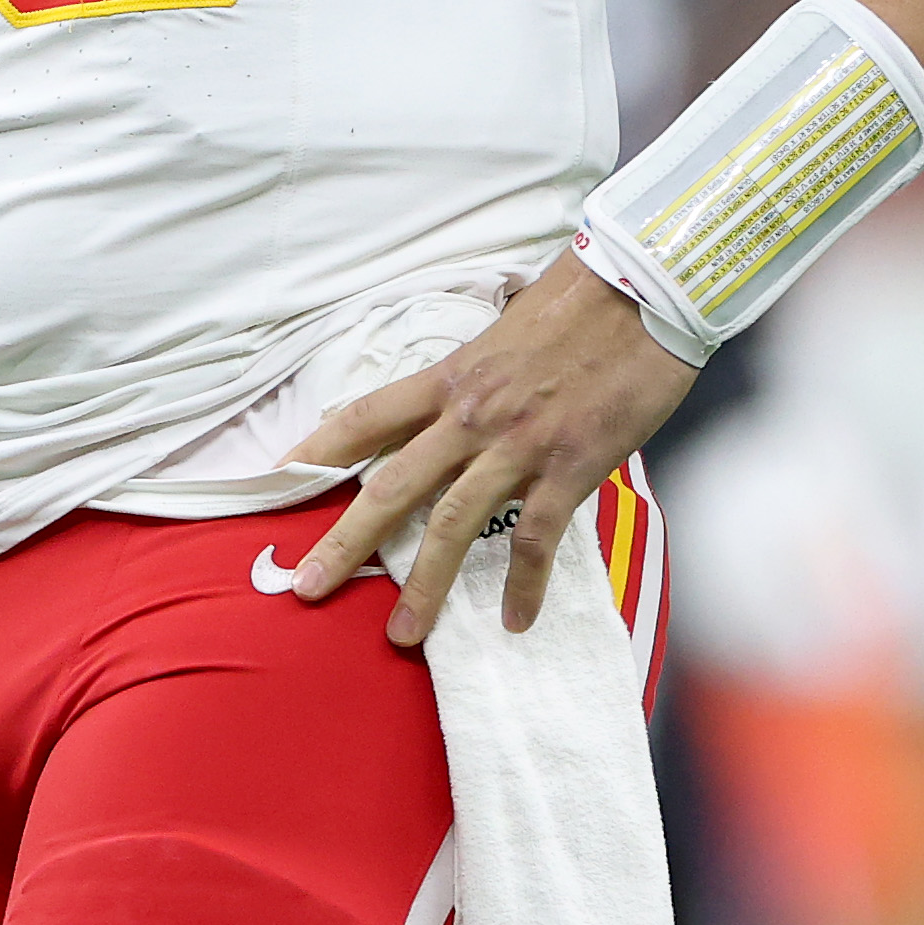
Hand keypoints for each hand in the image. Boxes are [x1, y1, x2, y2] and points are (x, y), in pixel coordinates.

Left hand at [275, 264, 697, 645]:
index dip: (318, 448)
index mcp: (450, 377)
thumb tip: (464, 396)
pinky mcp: (569, 467)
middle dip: (344, 542)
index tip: (280, 478)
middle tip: (307, 588)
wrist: (643, 290)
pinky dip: (523, 585)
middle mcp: (471, 415)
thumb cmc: (579, 304)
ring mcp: (518, 445)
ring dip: (425, 585)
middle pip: (390, 486)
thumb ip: (476, 374)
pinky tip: (515, 620)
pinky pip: (534, 538)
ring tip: (403, 633)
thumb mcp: (505, 331)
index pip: (366, 416)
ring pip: (452, 524)